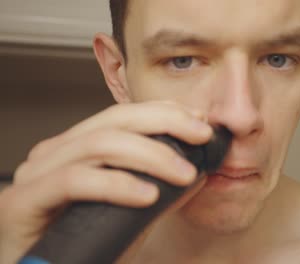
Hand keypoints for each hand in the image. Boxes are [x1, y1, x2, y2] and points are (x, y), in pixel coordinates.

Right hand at [0, 101, 212, 262]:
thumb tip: (196, 172)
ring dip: (151, 155)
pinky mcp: (22, 201)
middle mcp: (55, 153)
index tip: (200, 121)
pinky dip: (117, 185)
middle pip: (115, 121)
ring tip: (185, 173)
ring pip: (100, 145)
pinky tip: (148, 196)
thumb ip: (159, 193)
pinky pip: (75, 182)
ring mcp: (36, 174)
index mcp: (77, 148)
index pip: (124, 116)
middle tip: (202, 135)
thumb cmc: (83, 248)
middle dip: (165, 123)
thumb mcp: (131, 214)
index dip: (164, 112)